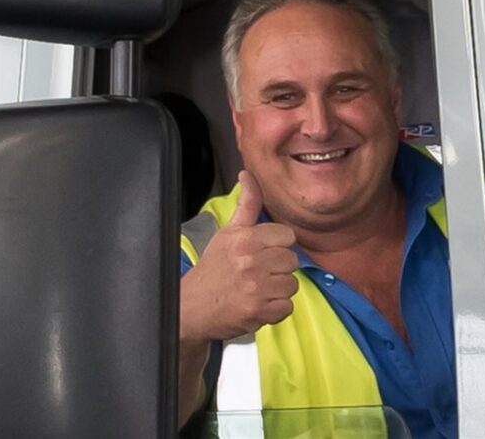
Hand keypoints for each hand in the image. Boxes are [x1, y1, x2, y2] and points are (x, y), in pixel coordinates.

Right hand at [181, 171, 299, 342]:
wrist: (192, 307)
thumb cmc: (213, 269)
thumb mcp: (227, 232)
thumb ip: (246, 204)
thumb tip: (248, 174)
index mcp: (246, 238)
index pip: (287, 236)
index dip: (276, 246)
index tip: (262, 253)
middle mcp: (252, 261)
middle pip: (292, 260)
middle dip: (277, 268)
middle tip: (257, 273)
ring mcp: (256, 288)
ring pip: (292, 284)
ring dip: (277, 289)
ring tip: (257, 289)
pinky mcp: (259, 311)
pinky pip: (286, 307)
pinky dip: (275, 310)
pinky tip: (258, 304)